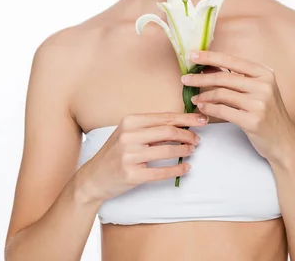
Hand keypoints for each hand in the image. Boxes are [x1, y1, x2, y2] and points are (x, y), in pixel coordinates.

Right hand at [77, 112, 206, 204]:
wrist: (93, 178)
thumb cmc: (114, 153)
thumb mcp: (127, 133)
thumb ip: (150, 128)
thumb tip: (180, 125)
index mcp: (129, 121)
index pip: (164, 117)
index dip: (186, 118)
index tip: (201, 119)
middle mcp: (129, 136)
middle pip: (168, 131)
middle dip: (188, 134)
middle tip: (198, 139)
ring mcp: (129, 156)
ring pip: (167, 150)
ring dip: (184, 150)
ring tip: (192, 151)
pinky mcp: (132, 175)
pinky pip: (161, 171)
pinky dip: (177, 169)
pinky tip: (186, 168)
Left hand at [181, 50, 294, 166]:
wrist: (284, 141)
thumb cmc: (268, 113)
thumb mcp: (259, 90)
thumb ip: (238, 78)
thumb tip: (208, 67)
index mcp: (265, 73)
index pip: (232, 61)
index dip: (210, 57)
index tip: (193, 55)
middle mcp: (264, 85)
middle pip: (223, 77)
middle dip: (200, 77)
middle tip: (185, 79)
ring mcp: (259, 103)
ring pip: (221, 94)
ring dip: (203, 95)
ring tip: (194, 98)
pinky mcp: (253, 120)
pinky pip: (223, 110)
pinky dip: (209, 109)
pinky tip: (202, 108)